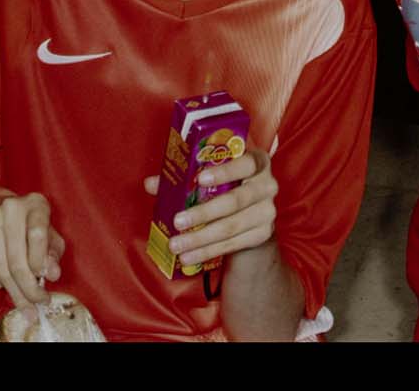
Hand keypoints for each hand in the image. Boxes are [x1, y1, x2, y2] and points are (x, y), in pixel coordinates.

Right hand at [0, 187, 63, 310]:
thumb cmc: (27, 226)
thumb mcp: (48, 234)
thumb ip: (53, 254)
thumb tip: (52, 274)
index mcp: (36, 204)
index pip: (38, 236)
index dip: (40, 264)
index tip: (45, 285)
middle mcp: (11, 206)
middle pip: (17, 260)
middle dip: (28, 290)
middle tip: (34, 308)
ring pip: (2, 269)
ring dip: (14, 292)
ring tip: (23, 304)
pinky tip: (2, 285)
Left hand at [156, 146, 278, 274]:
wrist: (253, 212)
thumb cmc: (227, 185)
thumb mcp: (211, 175)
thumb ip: (184, 176)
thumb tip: (151, 183)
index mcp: (257, 162)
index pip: (245, 163)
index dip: (225, 171)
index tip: (200, 179)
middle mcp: (267, 185)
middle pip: (235, 200)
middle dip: (203, 213)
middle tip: (177, 221)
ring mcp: (267, 212)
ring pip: (231, 227)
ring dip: (201, 238)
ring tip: (177, 245)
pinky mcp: (262, 234)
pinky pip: (232, 244)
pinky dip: (208, 251)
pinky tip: (189, 256)